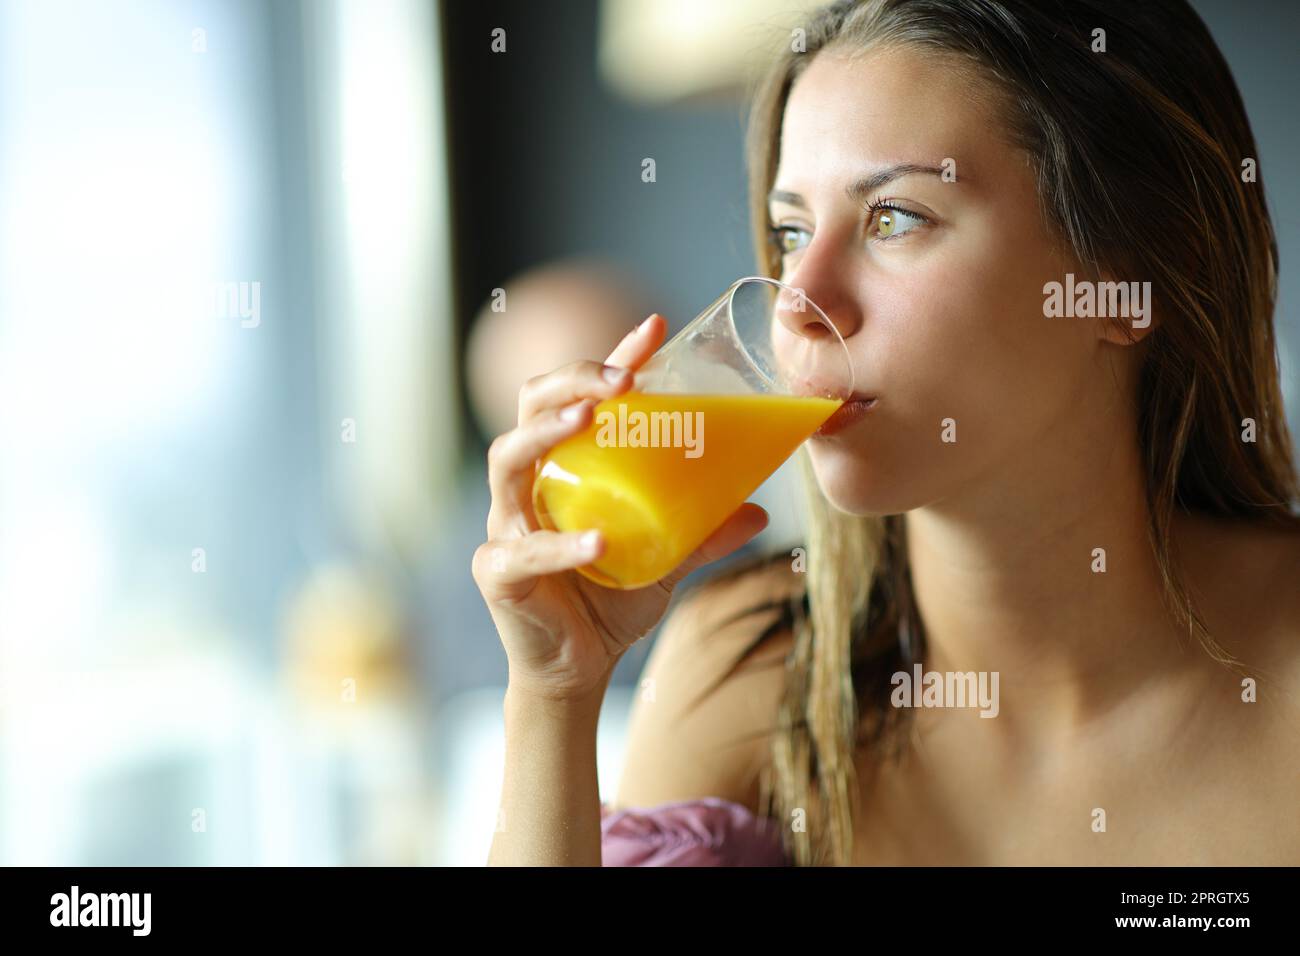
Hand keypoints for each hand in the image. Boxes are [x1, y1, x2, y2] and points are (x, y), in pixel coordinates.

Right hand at [472, 314, 769, 702]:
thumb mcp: (667, 559)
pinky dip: (560, 544)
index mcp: (564, 467)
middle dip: (573, 381)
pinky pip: (523, 550)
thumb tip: (761, 510)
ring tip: (590, 419)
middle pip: (531, 407)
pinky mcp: (497, 572)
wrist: (577, 669)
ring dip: (548, 432)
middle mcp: (528, 484)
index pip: (581, 396)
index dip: (613, 359)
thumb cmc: (610, 601)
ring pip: (508, 459)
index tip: (655, 328)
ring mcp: (506, 524)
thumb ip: (703, 532)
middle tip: (623, 379)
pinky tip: (596, 541)